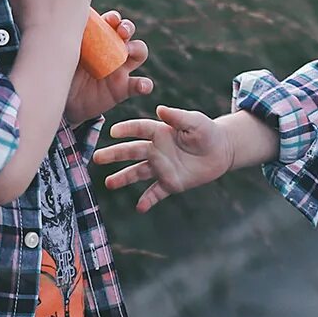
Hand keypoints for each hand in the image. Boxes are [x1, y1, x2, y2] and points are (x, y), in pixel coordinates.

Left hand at [65, 11, 152, 124]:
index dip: (114, 18)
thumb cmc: (63, 73)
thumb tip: (59, 22)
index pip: (111, 22)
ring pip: (139, 53)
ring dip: (137, 49)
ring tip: (129, 51)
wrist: (64, 104)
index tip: (110, 19)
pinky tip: (142, 86)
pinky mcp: (124, 88)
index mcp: (99, 38)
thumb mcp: (63, 55)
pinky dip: (145, 84)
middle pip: (128, 32)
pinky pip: (140, 84)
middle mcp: (112, 50)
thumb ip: (66, 40)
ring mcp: (120, 69)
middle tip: (122, 31)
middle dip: (128, 27)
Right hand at [94, 105, 233, 211]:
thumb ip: (178, 117)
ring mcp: (161, 168)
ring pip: (138, 172)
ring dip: (123, 178)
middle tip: (96, 158)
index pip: (139, 129)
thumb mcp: (195, 121)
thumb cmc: (207, 132)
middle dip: (114, 154)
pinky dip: (148, 200)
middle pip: (131, 151)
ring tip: (109, 183)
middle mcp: (156, 150)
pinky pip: (156, 192)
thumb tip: (160, 109)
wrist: (221, 152)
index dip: (127, 129)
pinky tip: (140, 207)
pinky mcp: (170, 183)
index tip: (113, 131)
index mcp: (160, 132)